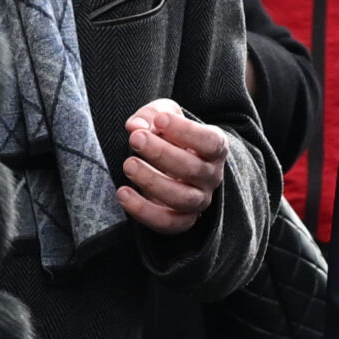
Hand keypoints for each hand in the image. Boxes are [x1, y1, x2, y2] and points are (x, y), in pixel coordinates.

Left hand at [118, 98, 228, 234]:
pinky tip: (123, 193)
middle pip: (193, 169)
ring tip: (128, 165)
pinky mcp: (183, 219)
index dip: (186, 131)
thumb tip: (135, 126)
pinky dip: (144, 211)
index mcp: (215, 148)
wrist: (175, 164)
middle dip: (161, 153)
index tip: (160, 120)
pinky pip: (168, 223)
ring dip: (152, 182)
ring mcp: (200, 200)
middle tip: (136, 139)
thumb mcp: (163, 117)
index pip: (210, 141)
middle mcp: (212, 176)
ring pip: (182, 198)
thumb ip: (150, 116)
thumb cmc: (170, 136)